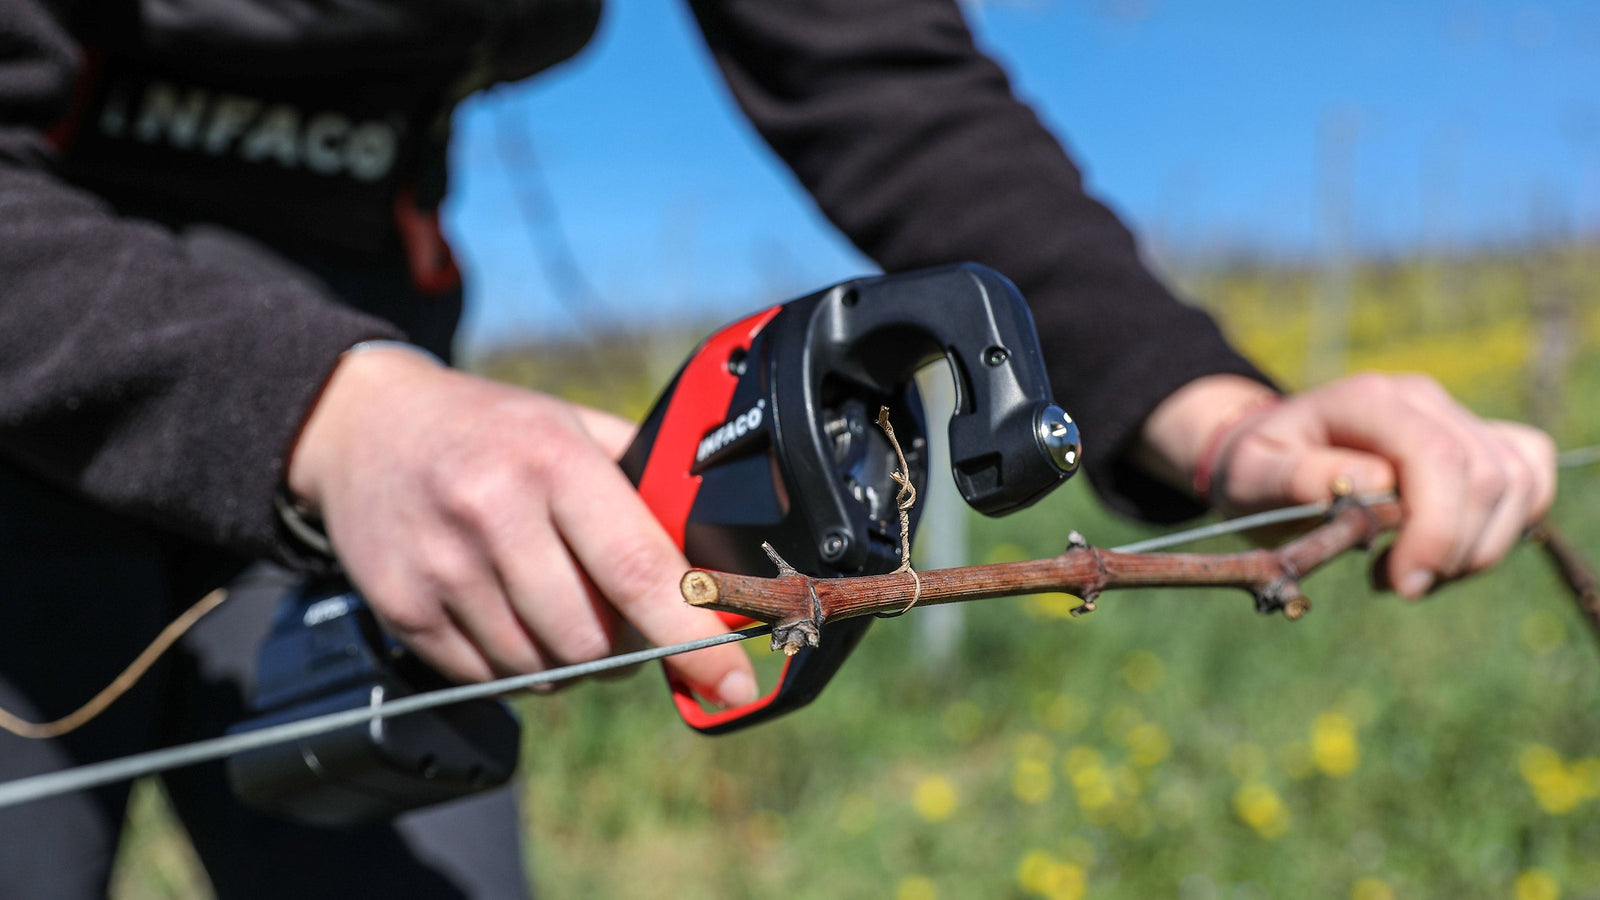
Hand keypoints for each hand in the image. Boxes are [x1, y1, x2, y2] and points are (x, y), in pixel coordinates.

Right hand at [285, 346, 757, 704]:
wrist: (362, 426)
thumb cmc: (494, 430)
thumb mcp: (575, 426)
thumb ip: (647, 486)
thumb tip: (723, 569)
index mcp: (553, 461)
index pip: (638, 570)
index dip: (693, 637)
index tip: (731, 684)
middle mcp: (493, 513)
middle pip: (591, 641)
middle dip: (624, 647)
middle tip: (620, 615)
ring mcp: (442, 568)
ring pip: (542, 670)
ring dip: (568, 660)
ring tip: (556, 603)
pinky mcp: (404, 610)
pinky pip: (489, 680)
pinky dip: (516, 664)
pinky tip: (506, 611)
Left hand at [1136, 373, 1556, 597]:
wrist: (1269, 453)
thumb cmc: (1257, 468)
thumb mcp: (1251, 476)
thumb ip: (1299, 477)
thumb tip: (1371, 482)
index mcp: (1366, 399)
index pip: (1438, 455)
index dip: (1437, 527)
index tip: (1402, 584)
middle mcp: (1422, 399)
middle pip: (1487, 476)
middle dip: (1452, 550)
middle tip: (1395, 585)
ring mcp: (1457, 416)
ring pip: (1517, 484)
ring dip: (1476, 549)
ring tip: (1409, 572)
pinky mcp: (1480, 442)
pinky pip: (1528, 482)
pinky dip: (1501, 532)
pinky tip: (1446, 553)